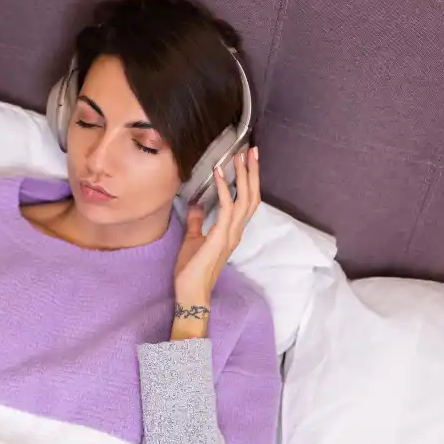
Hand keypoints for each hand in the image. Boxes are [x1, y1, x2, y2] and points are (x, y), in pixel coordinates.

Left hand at [174, 147, 260, 313]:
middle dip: (252, 172)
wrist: (190, 293)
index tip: (246, 160)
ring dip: (243, 175)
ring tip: (239, 156)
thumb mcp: (192, 240)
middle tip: (251, 150)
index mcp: (231, 232)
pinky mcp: (220, 237)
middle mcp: (236, 231)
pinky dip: (224, 189)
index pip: (245, 202)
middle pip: (252, 196)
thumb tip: (196, 205)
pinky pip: (226, 209)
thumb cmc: (191, 271)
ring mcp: (230, 234)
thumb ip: (197, 222)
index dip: (248, 181)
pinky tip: (218, 174)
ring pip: (245, 200)